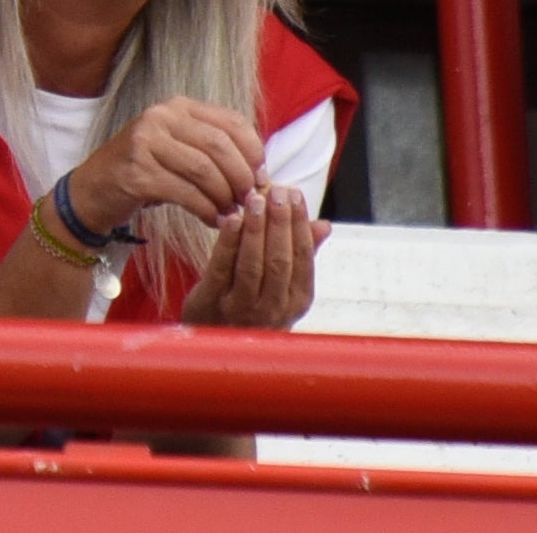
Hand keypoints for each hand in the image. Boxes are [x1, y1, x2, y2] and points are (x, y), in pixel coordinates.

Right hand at [66, 96, 265, 231]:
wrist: (93, 191)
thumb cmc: (145, 171)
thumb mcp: (179, 149)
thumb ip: (213, 151)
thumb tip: (260, 173)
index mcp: (177, 106)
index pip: (232, 122)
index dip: (254, 152)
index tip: (261, 178)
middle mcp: (160, 117)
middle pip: (220, 145)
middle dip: (242, 178)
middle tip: (250, 202)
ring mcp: (145, 142)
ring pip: (205, 171)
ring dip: (225, 198)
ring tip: (231, 214)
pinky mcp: (137, 172)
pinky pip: (186, 193)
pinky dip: (207, 211)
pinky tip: (213, 221)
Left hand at [180, 184, 327, 327]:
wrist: (217, 346)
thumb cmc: (253, 308)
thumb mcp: (283, 287)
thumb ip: (301, 255)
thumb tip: (325, 225)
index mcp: (296, 302)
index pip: (304, 258)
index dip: (300, 224)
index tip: (295, 194)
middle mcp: (273, 309)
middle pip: (280, 260)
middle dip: (281, 222)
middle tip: (278, 191)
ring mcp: (242, 309)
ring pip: (254, 265)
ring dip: (256, 229)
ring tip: (255, 198)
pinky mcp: (212, 303)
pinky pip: (222, 268)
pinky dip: (228, 242)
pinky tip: (232, 218)